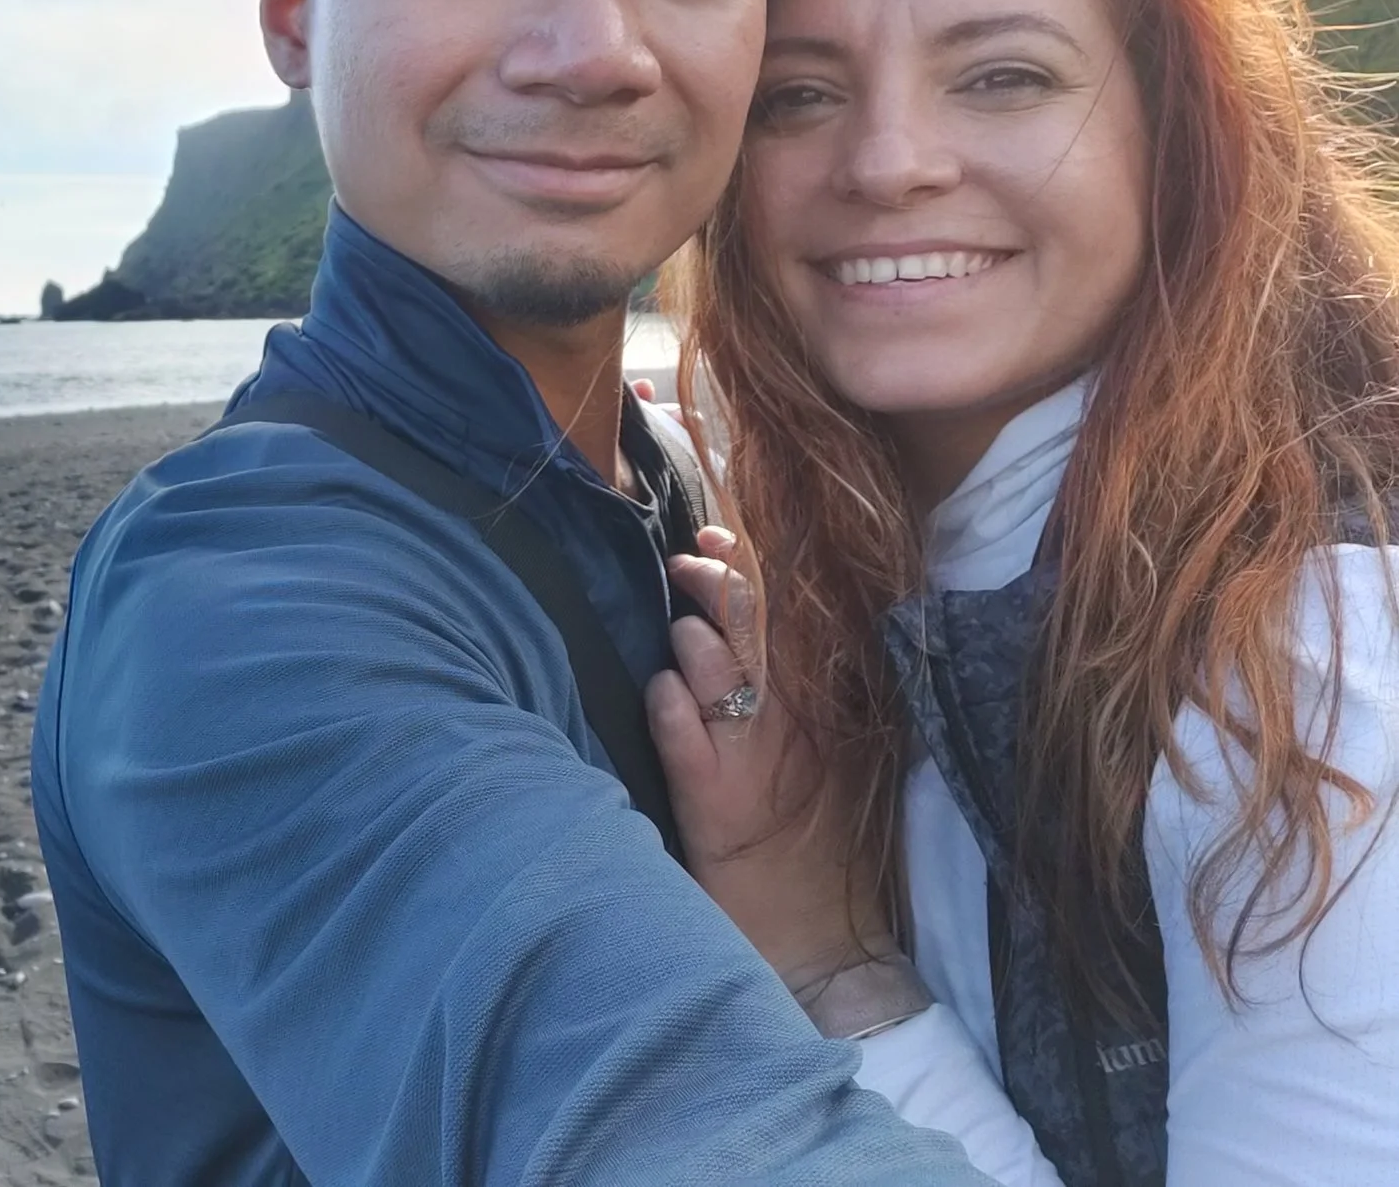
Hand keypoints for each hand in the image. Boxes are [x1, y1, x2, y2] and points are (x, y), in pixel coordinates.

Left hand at [644, 533, 896, 995]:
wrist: (823, 948)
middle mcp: (792, 727)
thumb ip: (800, 693)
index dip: (746, 566)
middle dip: (713, 583)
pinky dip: (666, 705)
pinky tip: (659, 692)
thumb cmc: (814, 848)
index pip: (786, 614)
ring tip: (679, 639)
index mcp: (822, 710)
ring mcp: (753, 763)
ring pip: (717, 672)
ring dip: (691, 643)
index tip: (713, 535)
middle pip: (752, 628)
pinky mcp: (714, 806)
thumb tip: (755, 625)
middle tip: (683, 563)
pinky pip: (683, 738)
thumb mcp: (824, 761)